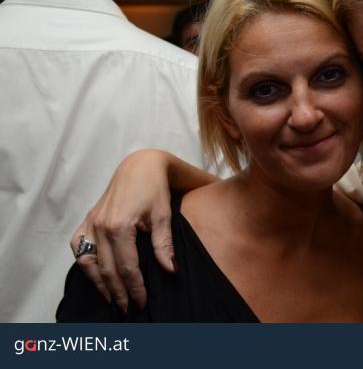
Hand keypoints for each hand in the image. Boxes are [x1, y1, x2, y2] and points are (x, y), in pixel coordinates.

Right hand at [70, 149, 175, 311]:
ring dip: (99, 283)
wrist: (140, 166)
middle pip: (107, 270)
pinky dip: (85, 264)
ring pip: (89, 262)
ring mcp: (90, 223)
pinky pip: (79, 247)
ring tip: (111, 299)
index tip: (142, 303)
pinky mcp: (87, 220)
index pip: (126, 267)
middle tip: (129, 309)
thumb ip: (163, 245)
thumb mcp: (163, 216)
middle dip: (118, 292)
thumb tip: (170, 270)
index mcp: (119, 227)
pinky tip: (94, 275)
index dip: (134, 288)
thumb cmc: (154, 189)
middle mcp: (100, 227)